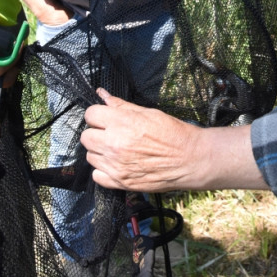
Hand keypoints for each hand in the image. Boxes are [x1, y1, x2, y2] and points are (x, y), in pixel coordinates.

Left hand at [81, 89, 266, 192]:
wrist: (190, 159)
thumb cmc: (172, 132)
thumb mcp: (147, 112)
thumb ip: (121, 105)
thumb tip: (102, 94)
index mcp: (121, 123)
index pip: (90, 114)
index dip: (98, 115)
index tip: (106, 119)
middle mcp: (114, 144)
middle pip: (86, 137)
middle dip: (97, 133)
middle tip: (112, 134)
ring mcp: (115, 165)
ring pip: (90, 156)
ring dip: (100, 152)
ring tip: (118, 150)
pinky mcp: (120, 182)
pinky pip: (97, 176)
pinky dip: (104, 171)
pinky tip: (118, 165)